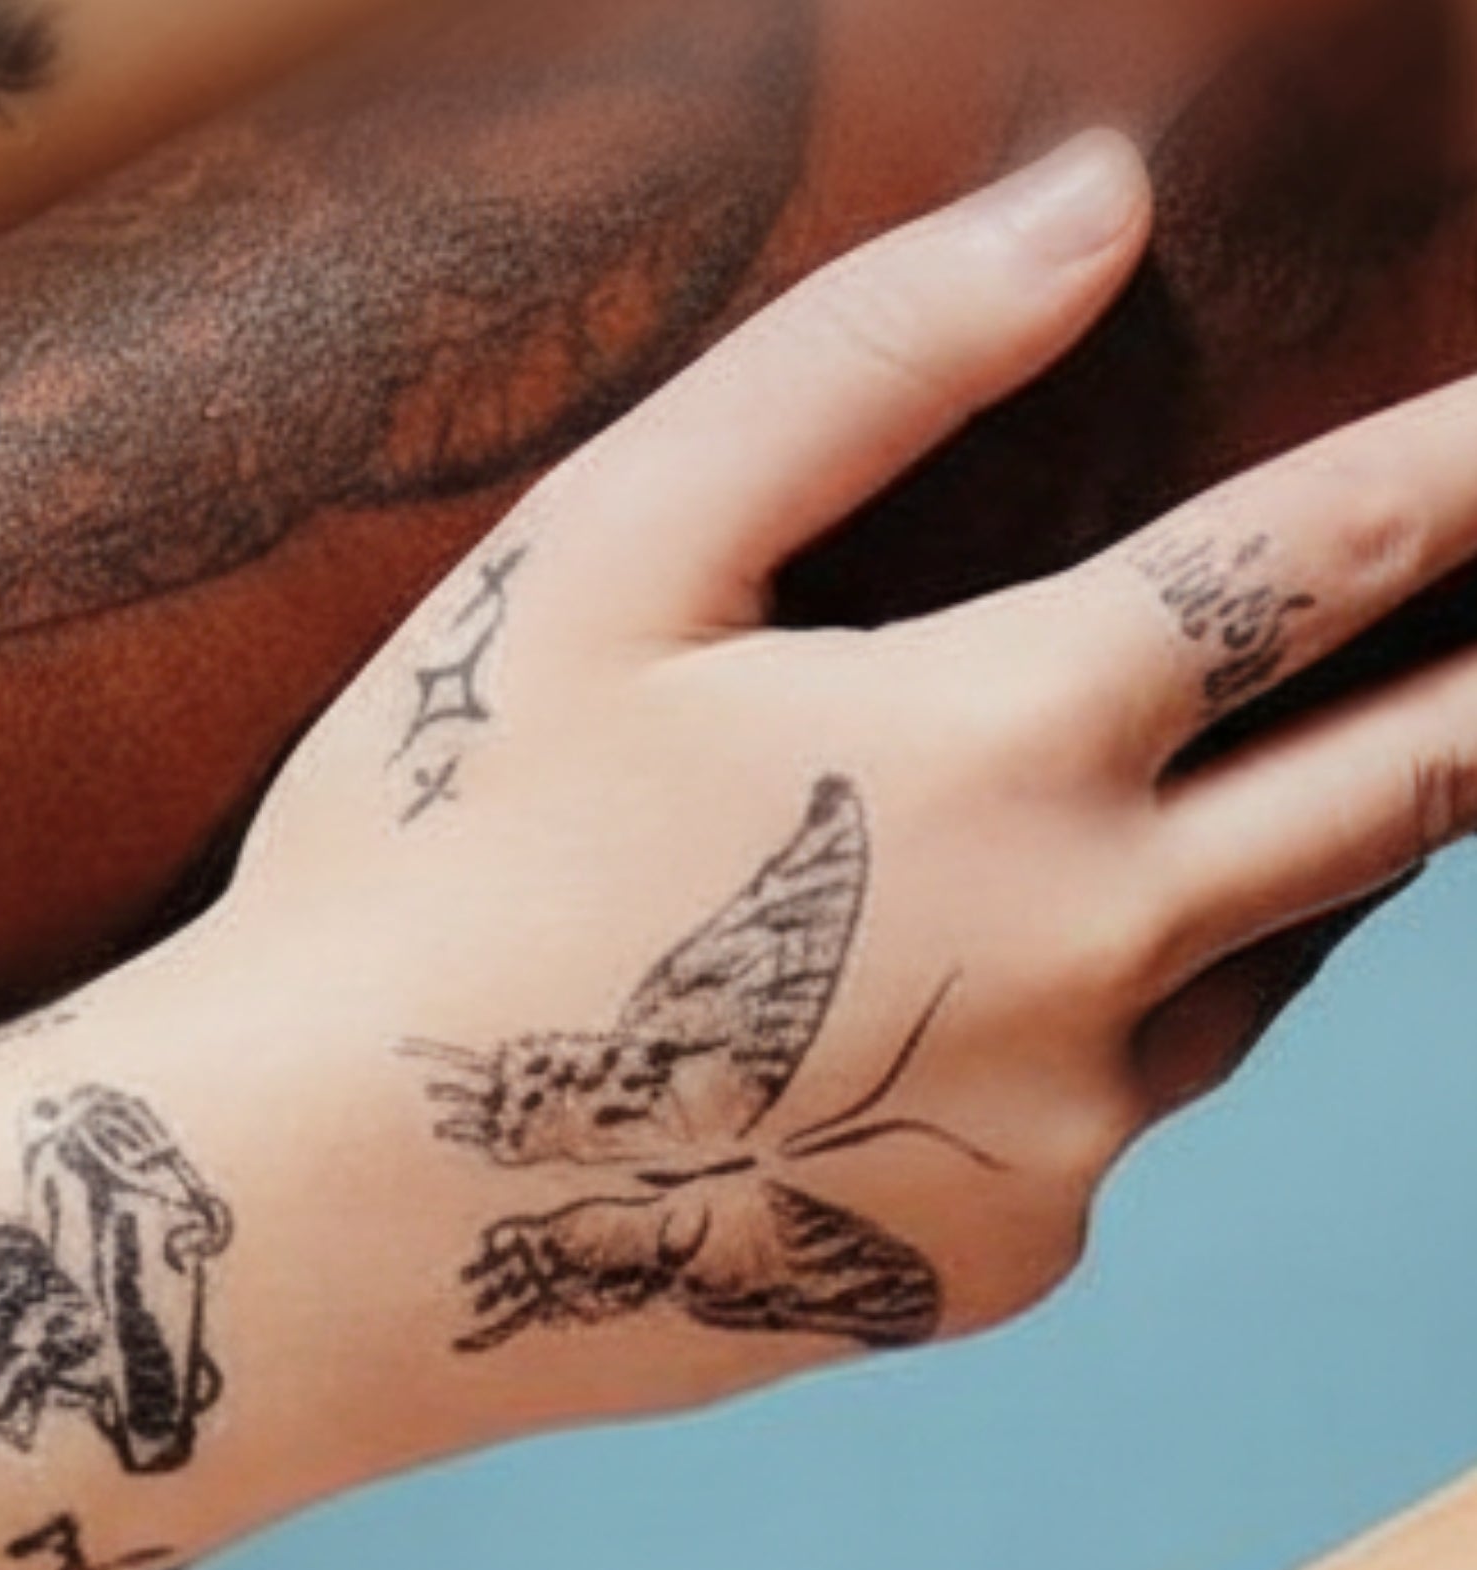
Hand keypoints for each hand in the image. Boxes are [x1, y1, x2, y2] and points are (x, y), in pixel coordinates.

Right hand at [223, 139, 1476, 1402]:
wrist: (299, 1231)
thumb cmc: (410, 874)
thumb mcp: (598, 565)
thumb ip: (863, 370)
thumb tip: (1099, 207)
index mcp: (1007, 745)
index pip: (1325, 558)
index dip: (1476, 467)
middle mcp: (1086, 959)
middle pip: (1401, 792)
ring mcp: (1051, 1144)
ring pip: (1260, 975)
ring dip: (1278, 876)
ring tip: (1260, 799)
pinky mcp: (985, 1274)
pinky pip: (1105, 1131)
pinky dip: (1089, 1046)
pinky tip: (955, 1017)